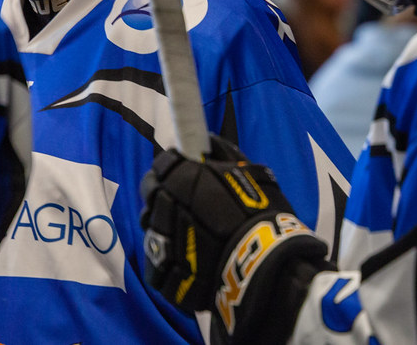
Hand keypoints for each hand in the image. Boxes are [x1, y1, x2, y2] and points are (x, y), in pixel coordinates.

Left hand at [140, 139, 331, 343]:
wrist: (264, 266)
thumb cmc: (261, 215)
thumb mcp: (250, 172)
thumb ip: (223, 153)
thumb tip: (208, 140)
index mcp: (180, 177)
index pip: (162, 164)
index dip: (171, 167)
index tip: (182, 172)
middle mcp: (163, 206)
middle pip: (151, 192)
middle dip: (164, 192)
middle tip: (184, 202)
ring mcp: (160, 242)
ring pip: (151, 226)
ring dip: (164, 224)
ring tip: (187, 232)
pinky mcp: (163, 275)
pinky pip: (156, 261)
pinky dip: (168, 258)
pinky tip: (186, 258)